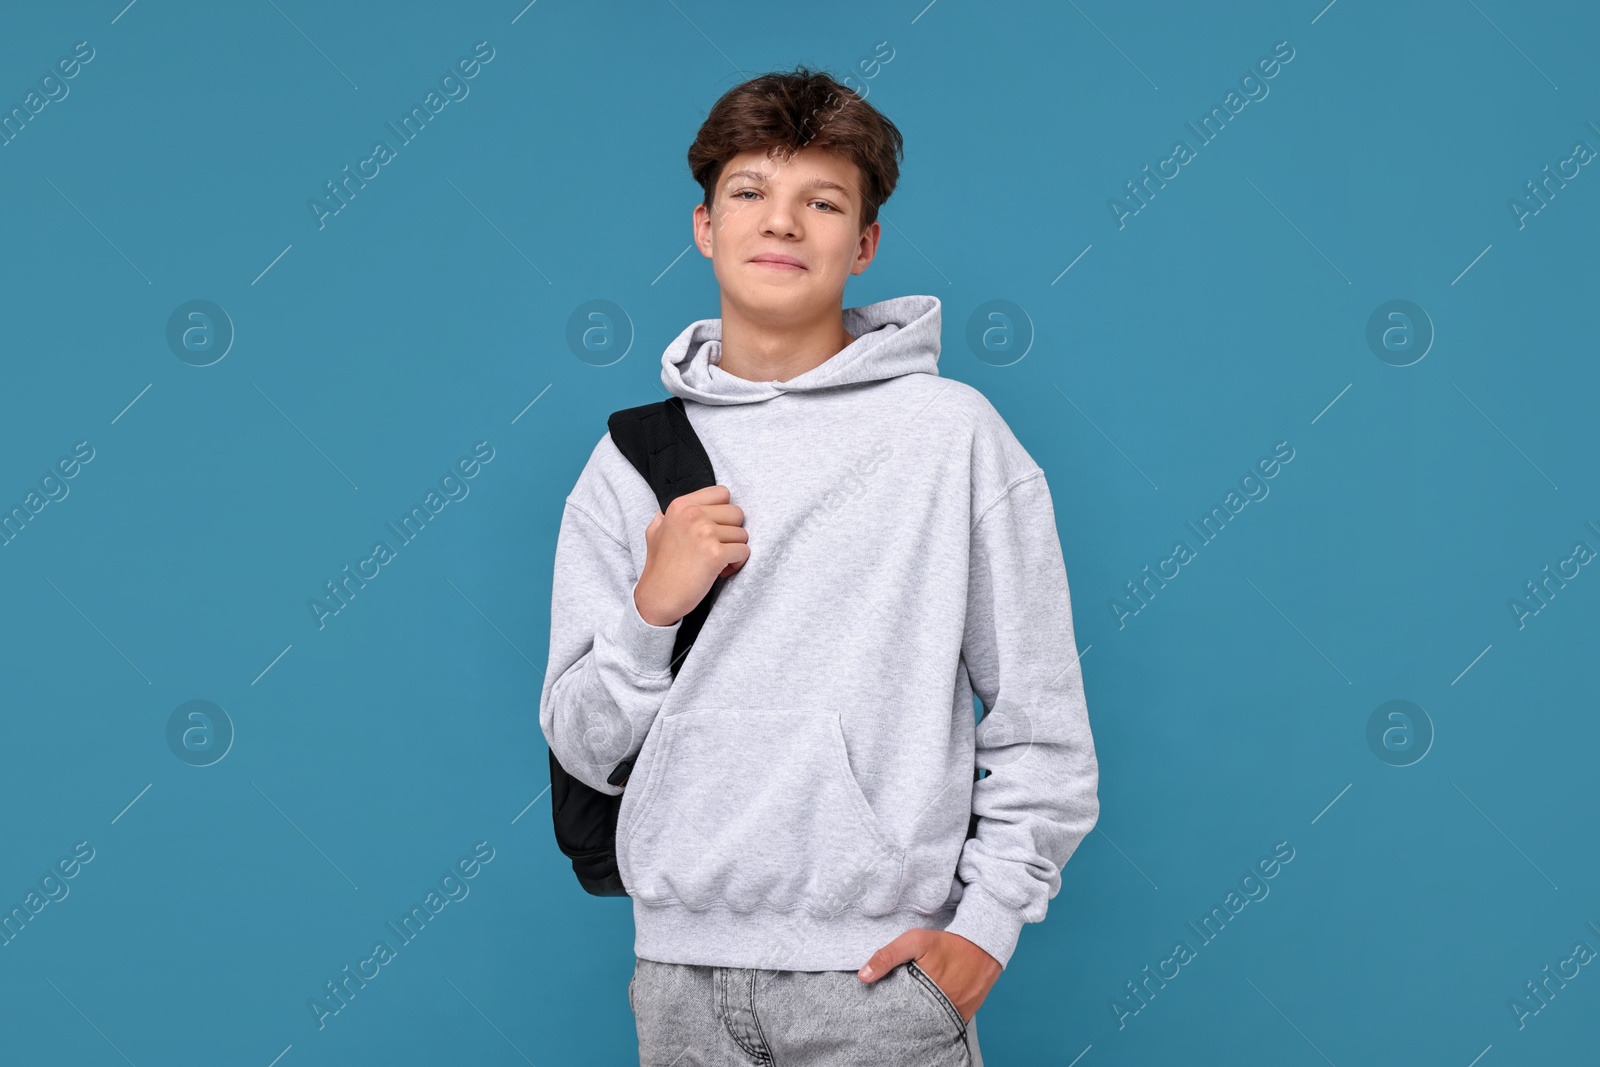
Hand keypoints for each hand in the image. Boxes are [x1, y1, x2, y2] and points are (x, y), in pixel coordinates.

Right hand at [634, 485, 748, 625]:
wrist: (657, 596)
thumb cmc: (659, 567)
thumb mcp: (656, 531)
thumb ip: (670, 516)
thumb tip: (681, 508)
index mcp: (681, 506)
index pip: (722, 493)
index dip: (723, 513)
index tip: (714, 529)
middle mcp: (693, 514)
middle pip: (736, 513)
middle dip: (731, 532)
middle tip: (716, 549)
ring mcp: (705, 533)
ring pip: (742, 534)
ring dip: (734, 550)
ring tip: (717, 562)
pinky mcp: (715, 554)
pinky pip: (744, 552)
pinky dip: (737, 563)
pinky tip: (721, 571)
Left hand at [856, 929, 1000, 1023]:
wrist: (984, 946)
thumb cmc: (948, 943)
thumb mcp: (915, 941)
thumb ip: (888, 956)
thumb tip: (863, 977)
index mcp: (922, 994)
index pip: (895, 1011)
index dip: (886, 1006)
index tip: (879, 1000)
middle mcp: (939, 1010)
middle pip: (911, 1019)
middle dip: (901, 1012)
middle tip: (899, 999)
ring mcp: (952, 1015)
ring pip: (927, 1022)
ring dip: (918, 1014)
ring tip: (912, 1002)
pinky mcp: (963, 1017)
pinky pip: (943, 1021)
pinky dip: (934, 1015)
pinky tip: (928, 1004)